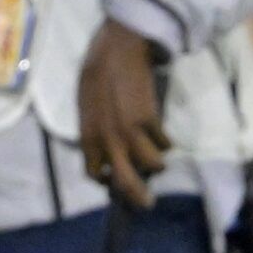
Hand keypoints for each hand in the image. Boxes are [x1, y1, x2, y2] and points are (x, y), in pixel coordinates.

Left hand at [77, 18, 168, 208]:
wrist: (117, 49)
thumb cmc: (98, 73)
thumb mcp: (87, 105)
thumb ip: (95, 129)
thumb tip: (107, 149)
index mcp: (87, 134)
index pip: (94, 172)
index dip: (106, 181)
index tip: (115, 181)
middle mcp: (107, 138)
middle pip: (124, 180)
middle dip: (138, 195)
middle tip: (147, 203)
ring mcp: (129, 131)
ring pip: (152, 165)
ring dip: (158, 162)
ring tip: (159, 155)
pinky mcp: (150, 121)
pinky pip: (164, 143)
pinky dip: (165, 141)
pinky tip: (162, 133)